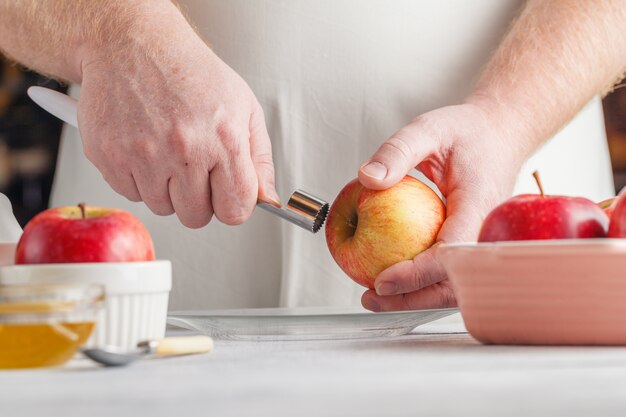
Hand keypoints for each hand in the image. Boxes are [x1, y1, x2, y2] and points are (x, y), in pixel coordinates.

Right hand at [76, 22, 278, 227]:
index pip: (235, 210)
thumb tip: (267, 198)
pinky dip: (138, 178)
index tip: (226, 193)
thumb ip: (259, 158)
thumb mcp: (244, 107)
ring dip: (166, 188)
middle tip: (193, 166)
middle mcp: (184, 149)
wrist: (134, 44)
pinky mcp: (110, 156)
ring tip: (167, 150)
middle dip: (198, 198)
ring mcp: (144, 155)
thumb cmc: (191, 72)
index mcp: (224, 139)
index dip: (233, 204)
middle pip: (197, 216)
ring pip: (162, 208)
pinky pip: (131, 194)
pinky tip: (144, 147)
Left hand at [358, 103, 525, 310]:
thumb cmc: (468, 133)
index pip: (452, 251)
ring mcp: (483, 241)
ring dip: (418, 298)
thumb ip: (398, 151)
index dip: (419, 273)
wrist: (499, 134)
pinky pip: (453, 273)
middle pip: (456, 282)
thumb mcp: (428, 129)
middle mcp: (486, 231)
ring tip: (378, 297)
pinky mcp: (474, 245)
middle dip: (414, 298)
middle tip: (371, 297)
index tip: (383, 280)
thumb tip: (368, 179)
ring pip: (456, 285)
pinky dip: (424, 283)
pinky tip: (396, 282)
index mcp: (479, 204)